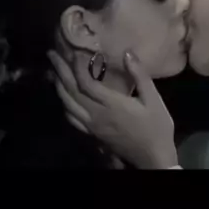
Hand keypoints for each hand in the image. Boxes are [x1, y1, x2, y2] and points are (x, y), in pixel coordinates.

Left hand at [47, 50, 178, 169]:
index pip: (86, 82)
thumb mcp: (153, 99)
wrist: (152, 157)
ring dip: (59, 86)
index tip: (75, 51)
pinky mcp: (92, 133)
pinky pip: (72, 117)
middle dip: (60, 71)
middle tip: (51, 54)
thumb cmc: (156, 126)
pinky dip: (64, 104)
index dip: (78, 66)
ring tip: (53, 71)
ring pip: (68, 104)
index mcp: (111, 104)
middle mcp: (97, 115)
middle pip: (72, 91)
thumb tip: (127, 52)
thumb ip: (140, 75)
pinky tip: (64, 97)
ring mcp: (92, 126)